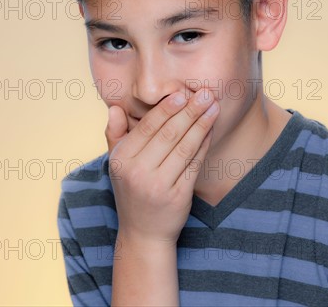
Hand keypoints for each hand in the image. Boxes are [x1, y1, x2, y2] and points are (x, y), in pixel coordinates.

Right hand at [105, 89, 218, 245]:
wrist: (143, 234)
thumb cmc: (131, 191)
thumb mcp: (116, 163)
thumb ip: (114, 134)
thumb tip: (116, 108)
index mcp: (122, 159)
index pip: (147, 127)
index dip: (167, 108)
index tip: (182, 93)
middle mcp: (138, 172)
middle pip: (169, 134)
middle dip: (190, 111)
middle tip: (206, 94)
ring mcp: (159, 185)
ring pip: (184, 147)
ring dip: (202, 124)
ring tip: (213, 107)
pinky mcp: (178, 196)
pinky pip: (194, 164)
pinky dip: (204, 144)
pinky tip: (211, 129)